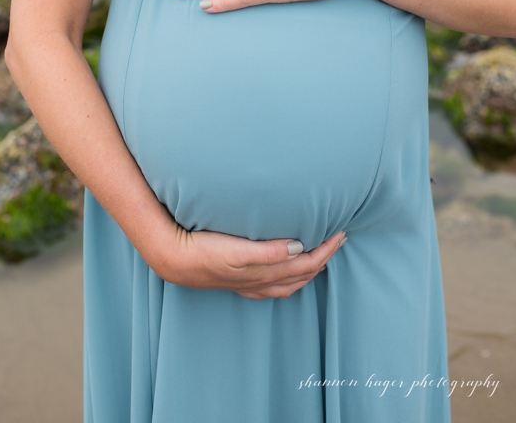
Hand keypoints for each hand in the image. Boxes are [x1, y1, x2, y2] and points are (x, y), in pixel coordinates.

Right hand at [149, 227, 346, 298]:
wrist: (175, 260)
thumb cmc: (206, 252)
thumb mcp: (238, 251)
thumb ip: (270, 252)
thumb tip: (301, 248)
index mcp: (266, 274)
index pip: (308, 264)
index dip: (327, 249)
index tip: (340, 232)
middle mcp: (262, 282)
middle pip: (303, 274)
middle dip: (325, 257)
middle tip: (339, 238)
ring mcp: (251, 284)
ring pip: (291, 281)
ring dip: (310, 268)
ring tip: (322, 253)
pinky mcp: (241, 281)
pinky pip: (276, 284)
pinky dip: (291, 276)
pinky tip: (289, 269)